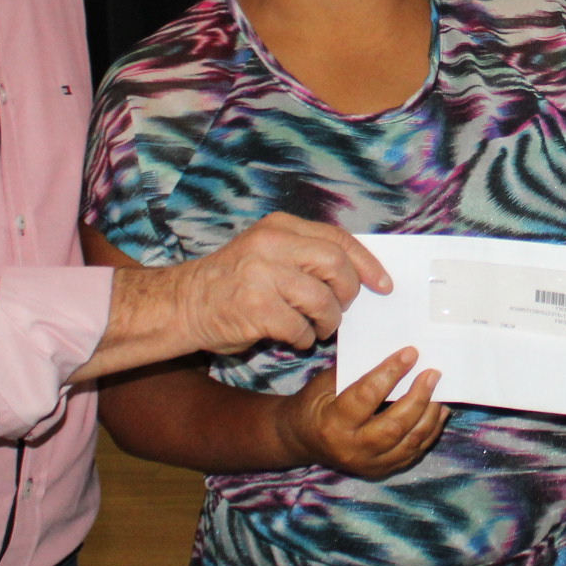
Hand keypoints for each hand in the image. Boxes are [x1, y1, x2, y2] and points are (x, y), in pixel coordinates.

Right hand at [176, 213, 391, 352]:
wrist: (183, 304)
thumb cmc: (232, 283)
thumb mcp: (266, 252)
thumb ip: (304, 254)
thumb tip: (355, 275)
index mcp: (279, 227)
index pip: (338, 239)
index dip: (367, 263)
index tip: (382, 284)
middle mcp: (272, 244)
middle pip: (336, 264)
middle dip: (349, 291)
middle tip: (342, 308)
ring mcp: (263, 275)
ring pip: (322, 299)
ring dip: (328, 320)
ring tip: (318, 328)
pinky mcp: (256, 308)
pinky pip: (300, 328)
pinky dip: (303, 338)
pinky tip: (293, 338)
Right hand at [273, 347, 446, 478]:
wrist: (302, 440)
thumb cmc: (315, 404)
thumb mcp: (325, 384)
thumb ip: (357, 373)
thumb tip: (396, 356)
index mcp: (333, 423)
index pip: (367, 396)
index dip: (391, 373)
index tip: (411, 353)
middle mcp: (352, 448)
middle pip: (394, 425)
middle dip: (418, 397)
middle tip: (432, 373)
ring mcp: (369, 463)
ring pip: (410, 441)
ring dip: (429, 414)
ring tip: (439, 390)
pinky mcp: (382, 470)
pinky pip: (414, 451)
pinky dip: (430, 430)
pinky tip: (438, 410)